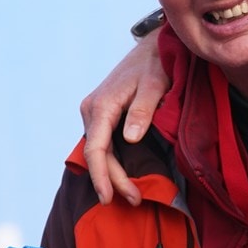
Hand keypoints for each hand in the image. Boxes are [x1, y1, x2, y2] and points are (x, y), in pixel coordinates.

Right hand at [80, 29, 168, 204]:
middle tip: (134, 200)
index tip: (109, 197)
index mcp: (100, 105)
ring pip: (100, 150)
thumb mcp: (154, 84)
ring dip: (113, 173)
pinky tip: (125, 175)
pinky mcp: (103, 114)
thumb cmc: (156, 64)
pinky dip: (114, 161)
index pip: (96, 149)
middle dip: (113, 180)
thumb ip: (143, 110)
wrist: (152, 47)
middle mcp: (92, 110)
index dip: (101, 176)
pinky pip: (104, 143)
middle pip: (97, 155)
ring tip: (133, 193)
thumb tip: (131, 139)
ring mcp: (95, 112)